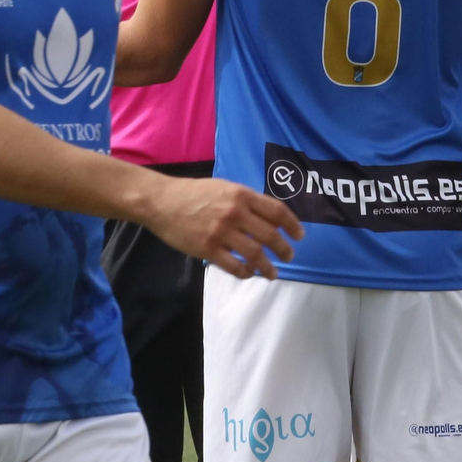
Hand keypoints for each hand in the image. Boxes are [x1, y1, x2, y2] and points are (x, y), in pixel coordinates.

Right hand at [144, 176, 302, 279]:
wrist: (162, 201)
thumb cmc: (193, 193)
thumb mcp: (224, 188)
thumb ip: (246, 201)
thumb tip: (269, 219)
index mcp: (241, 195)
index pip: (276, 211)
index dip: (292, 225)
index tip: (299, 236)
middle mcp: (235, 213)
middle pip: (270, 235)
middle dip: (284, 249)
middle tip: (288, 256)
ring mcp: (221, 232)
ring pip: (255, 254)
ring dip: (268, 267)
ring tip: (272, 273)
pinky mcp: (208, 249)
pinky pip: (234, 267)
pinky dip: (246, 273)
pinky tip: (249, 273)